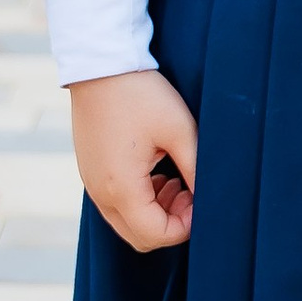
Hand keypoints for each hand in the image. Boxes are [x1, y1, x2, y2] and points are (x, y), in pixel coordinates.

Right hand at [69, 69, 198, 249]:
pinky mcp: (90, 171)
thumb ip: (196, 170)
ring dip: (155, 212)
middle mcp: (101, 192)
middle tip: (191, 194)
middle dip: (171, 224)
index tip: (202, 202)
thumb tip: (211, 198)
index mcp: (121, 187)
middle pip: (139, 237)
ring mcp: (91, 183)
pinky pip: (116, 203)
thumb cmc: (141, 94)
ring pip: (126, 222)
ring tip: (178, 182)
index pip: (155, 235)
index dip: (185, 227)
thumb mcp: (179, 131)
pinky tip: (159, 173)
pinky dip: (140, 200)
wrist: (100, 64)